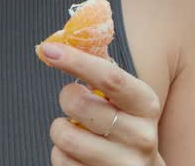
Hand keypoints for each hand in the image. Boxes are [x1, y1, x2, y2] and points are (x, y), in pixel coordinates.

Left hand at [39, 43, 163, 165]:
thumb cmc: (126, 128)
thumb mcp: (125, 99)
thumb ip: (100, 70)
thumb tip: (63, 40)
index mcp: (146, 105)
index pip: (110, 77)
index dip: (76, 61)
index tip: (49, 50)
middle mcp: (140, 136)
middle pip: (79, 104)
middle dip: (66, 98)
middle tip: (76, 103)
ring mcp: (123, 165)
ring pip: (65, 135)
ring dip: (62, 129)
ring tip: (79, 132)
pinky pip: (61, 161)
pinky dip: (61, 154)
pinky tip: (80, 155)